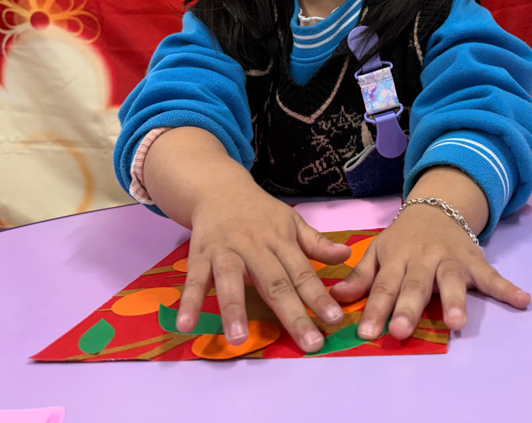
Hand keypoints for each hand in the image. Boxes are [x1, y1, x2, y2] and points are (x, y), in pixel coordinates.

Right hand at [176, 181, 351, 352]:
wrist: (219, 187)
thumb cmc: (259, 211)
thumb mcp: (291, 221)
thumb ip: (316, 242)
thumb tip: (346, 255)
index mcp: (280, 240)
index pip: (303, 272)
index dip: (318, 296)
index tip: (334, 320)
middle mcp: (255, 245)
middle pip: (274, 282)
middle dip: (292, 314)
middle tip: (308, 343)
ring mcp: (226, 249)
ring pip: (231, 280)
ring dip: (234, 309)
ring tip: (238, 339)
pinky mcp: (200, 254)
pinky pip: (195, 279)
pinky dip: (189, 301)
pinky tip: (185, 324)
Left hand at [330, 203, 530, 339]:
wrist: (437, 206)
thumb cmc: (403, 238)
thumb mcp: (377, 251)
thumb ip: (360, 277)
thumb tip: (335, 299)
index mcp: (397, 257)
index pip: (384, 285)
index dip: (374, 309)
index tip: (365, 333)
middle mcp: (423, 258)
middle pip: (416, 285)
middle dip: (408, 308)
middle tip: (400, 332)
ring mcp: (451, 259)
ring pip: (452, 281)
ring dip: (455, 301)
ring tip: (457, 324)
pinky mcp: (474, 261)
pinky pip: (492, 276)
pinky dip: (508, 288)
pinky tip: (523, 301)